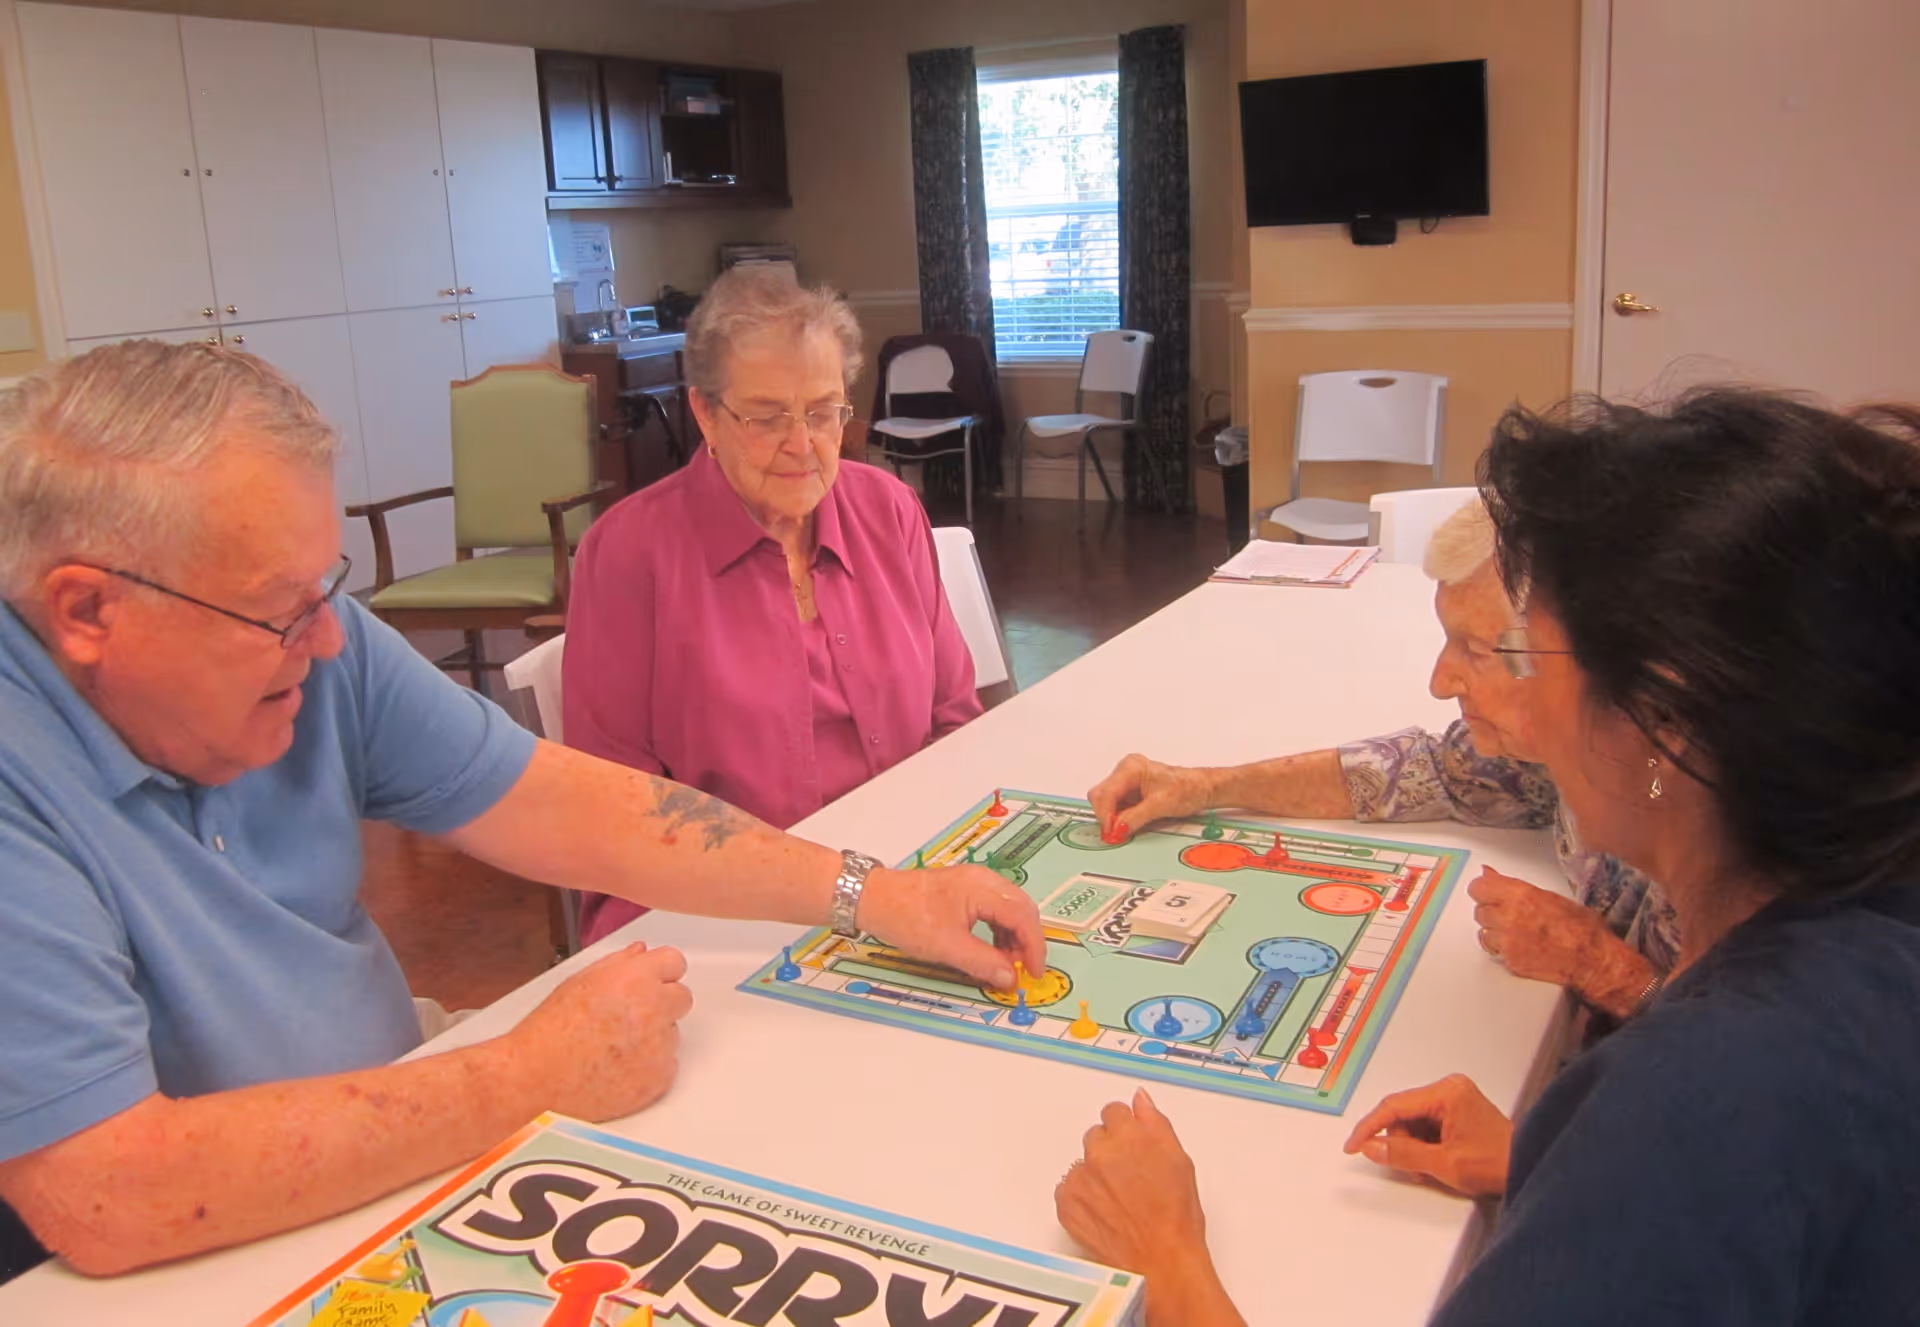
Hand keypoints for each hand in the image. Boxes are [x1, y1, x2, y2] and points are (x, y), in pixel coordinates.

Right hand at [506, 943, 692, 1120]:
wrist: (534, 1081)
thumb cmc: (548, 1034)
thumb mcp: (578, 982)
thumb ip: (618, 963)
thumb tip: (641, 953)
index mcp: (634, 979)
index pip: (674, 962)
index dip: (661, 972)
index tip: (652, 980)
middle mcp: (653, 1009)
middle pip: (681, 997)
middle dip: (661, 1004)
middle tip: (629, 1017)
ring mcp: (658, 1047)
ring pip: (672, 1034)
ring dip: (653, 1037)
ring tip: (613, 1046)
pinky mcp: (659, 1079)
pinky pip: (668, 1066)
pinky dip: (649, 1068)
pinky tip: (618, 1067)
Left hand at [859, 864, 1046, 990]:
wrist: (873, 898)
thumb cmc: (908, 918)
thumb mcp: (947, 947)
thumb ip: (983, 963)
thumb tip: (1011, 980)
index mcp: (983, 889)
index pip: (1023, 917)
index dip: (1034, 948)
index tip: (1033, 973)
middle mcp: (984, 879)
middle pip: (1022, 908)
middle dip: (1027, 941)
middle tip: (1023, 969)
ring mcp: (974, 881)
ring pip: (1009, 908)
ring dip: (1013, 936)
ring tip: (1004, 962)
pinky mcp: (964, 888)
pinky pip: (994, 908)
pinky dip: (999, 929)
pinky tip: (990, 948)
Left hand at [1057, 1091, 1245, 1324]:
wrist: (1161, 1261)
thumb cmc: (1176, 1217)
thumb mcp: (1179, 1160)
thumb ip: (1155, 1123)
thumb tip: (1140, 1100)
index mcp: (1131, 1136)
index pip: (1114, 1112)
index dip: (1124, 1129)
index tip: (1130, 1143)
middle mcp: (1101, 1152)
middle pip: (1096, 1136)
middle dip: (1109, 1150)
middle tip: (1128, 1177)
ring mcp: (1081, 1178)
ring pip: (1082, 1164)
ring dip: (1095, 1175)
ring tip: (1118, 1201)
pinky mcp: (1066, 1202)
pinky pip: (1068, 1189)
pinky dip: (1082, 1197)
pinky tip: (1103, 1213)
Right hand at [1088, 753, 1216, 841]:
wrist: (1202, 789)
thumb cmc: (1187, 788)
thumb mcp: (1160, 806)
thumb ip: (1134, 817)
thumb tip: (1117, 829)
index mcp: (1131, 768)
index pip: (1105, 793)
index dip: (1105, 815)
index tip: (1110, 832)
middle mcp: (1125, 772)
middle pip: (1101, 796)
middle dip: (1106, 816)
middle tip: (1115, 834)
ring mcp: (1127, 782)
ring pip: (1106, 803)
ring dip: (1113, 819)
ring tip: (1126, 829)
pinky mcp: (1131, 793)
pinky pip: (1116, 807)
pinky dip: (1119, 818)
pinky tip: (1129, 824)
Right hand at [1343, 1073, 1512, 1196]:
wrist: (1529, 1166)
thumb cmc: (1495, 1164)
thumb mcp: (1444, 1164)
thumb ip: (1402, 1154)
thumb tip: (1371, 1147)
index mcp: (1446, 1093)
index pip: (1394, 1106)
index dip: (1369, 1127)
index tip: (1354, 1146)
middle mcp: (1449, 1088)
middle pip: (1404, 1114)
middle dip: (1400, 1142)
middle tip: (1410, 1167)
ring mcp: (1455, 1097)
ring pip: (1414, 1121)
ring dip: (1413, 1146)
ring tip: (1428, 1168)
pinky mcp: (1459, 1109)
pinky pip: (1428, 1124)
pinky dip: (1424, 1144)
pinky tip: (1434, 1160)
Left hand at [1469, 868, 1648, 1012]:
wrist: (1593, 961)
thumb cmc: (1581, 928)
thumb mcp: (1550, 896)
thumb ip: (1514, 887)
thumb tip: (1490, 875)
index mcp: (1521, 895)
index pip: (1478, 887)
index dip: (1483, 889)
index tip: (1488, 891)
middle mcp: (1509, 917)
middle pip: (1479, 910)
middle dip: (1491, 911)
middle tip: (1509, 914)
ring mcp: (1508, 941)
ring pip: (1484, 932)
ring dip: (1495, 931)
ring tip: (1517, 932)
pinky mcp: (1510, 961)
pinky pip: (1495, 951)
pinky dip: (1504, 949)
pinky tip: (1522, 947)